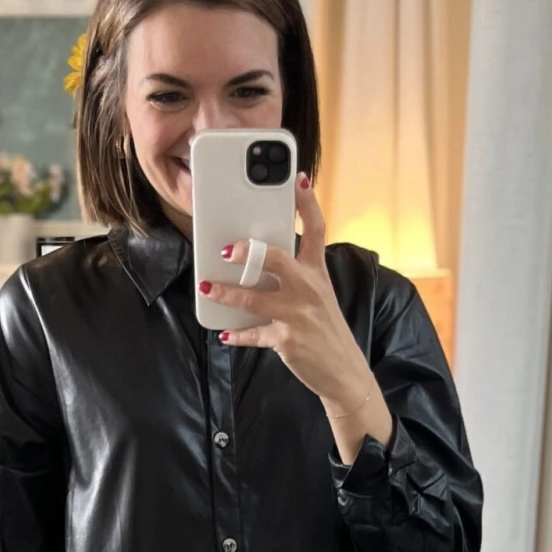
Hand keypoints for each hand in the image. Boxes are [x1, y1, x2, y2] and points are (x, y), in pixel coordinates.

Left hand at [197, 173, 393, 461]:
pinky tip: (225, 333)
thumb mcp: (320, 297)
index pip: (316, 229)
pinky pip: (255, 334)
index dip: (307, 202)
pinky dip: (238, 335)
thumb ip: (295, 278)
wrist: (345, 373)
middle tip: (228, 248)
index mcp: (318, 273)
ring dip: (226, 292)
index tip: (299, 178)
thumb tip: (258, 262)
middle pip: (278, 259)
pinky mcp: (287, 340)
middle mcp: (309, 289)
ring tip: (206, 287)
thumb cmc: (326, 331)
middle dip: (250, 252)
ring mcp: (298, 315)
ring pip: (255, 298)